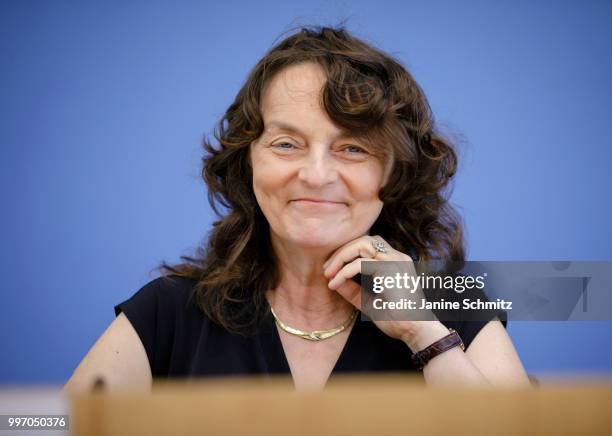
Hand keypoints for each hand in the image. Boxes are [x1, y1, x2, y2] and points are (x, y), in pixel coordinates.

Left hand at [323, 235, 449, 351]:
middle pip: (363, 239)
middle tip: (326, 269)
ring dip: (341, 257)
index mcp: (395, 261)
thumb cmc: (396, 318)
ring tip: (328, 274)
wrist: (415, 331)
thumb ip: (352, 290)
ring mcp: (395, 261)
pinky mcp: (390, 270)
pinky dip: (344, 271)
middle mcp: (397, 257)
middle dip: (341, 251)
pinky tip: (335, 282)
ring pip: (361, 245)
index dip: (347, 252)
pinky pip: (360, 263)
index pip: (368, 244)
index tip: (331, 270)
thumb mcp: (367, 301)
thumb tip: (331, 280)